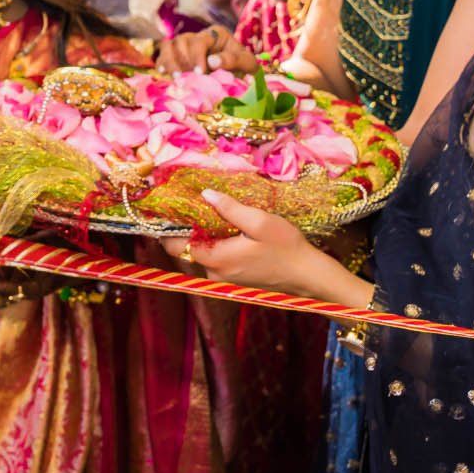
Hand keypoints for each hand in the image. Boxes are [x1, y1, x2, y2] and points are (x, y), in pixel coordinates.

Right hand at [158, 25, 257, 74]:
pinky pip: (164, 55)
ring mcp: (186, 45)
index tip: (200, 73)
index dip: (196, 56)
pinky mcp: (178, 56)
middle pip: (181, 41)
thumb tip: (212, 61)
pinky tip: (163, 73)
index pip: (200, 41)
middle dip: (181, 61)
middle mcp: (198, 36)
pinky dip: (162, 63)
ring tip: (175, 79)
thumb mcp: (246, 63)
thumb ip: (232, 60)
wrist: (239, 75)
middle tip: (185, 79)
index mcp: (215, 34)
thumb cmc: (243, 67)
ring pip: (169, 46)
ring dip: (169, 62)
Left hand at [162, 191, 349, 301]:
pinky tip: (221, 226)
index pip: (175, 245)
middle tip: (185, 201)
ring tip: (204, 209)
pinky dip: (211, 242)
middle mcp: (214, 272)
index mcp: (216, 258)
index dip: (167, 225)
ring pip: (199, 252)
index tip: (167, 204)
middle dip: (182, 226)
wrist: (307, 275)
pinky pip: (212, 258)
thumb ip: (230, 209)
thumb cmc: (286, 248)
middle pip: (184, 249)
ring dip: (198, 233)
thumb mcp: (259, 222)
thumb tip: (205, 195)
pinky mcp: (232, 277)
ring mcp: (222, 277)